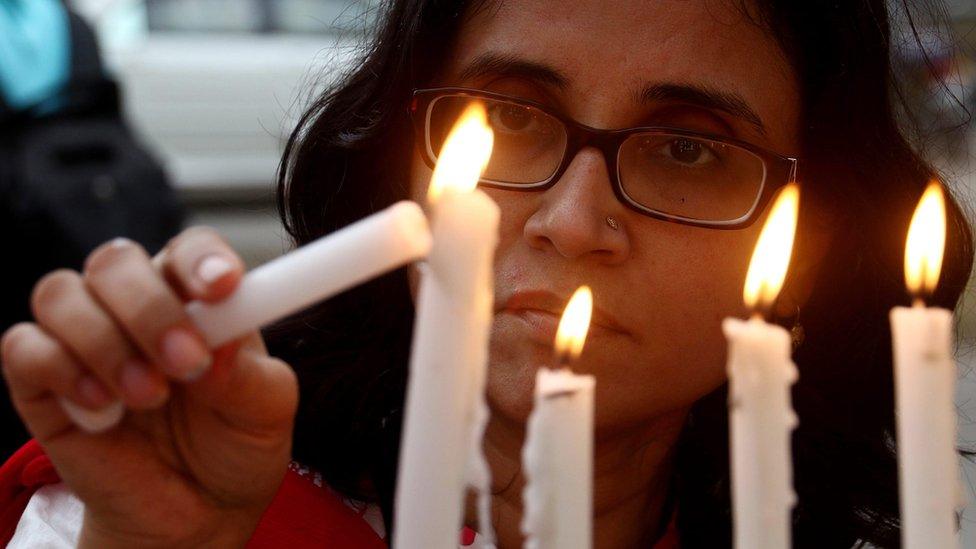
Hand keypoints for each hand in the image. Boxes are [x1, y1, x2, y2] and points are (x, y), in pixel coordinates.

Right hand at [1, 228, 298, 547]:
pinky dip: (61, 371)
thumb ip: (252, 375)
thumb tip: (226, 342)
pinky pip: (24, 346)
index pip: (189, 249)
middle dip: (150, 310)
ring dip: (105, 344)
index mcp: (197, 298)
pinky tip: (102, 410)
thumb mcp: (266, 413)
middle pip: (116, 261)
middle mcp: (135, 305)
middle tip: (186, 364)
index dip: (201, 258)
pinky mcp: (40, 381)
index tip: (222, 287)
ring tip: (148, 398)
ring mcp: (84, 338)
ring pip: (62, 293)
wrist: (194, 514)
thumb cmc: (234, 447)